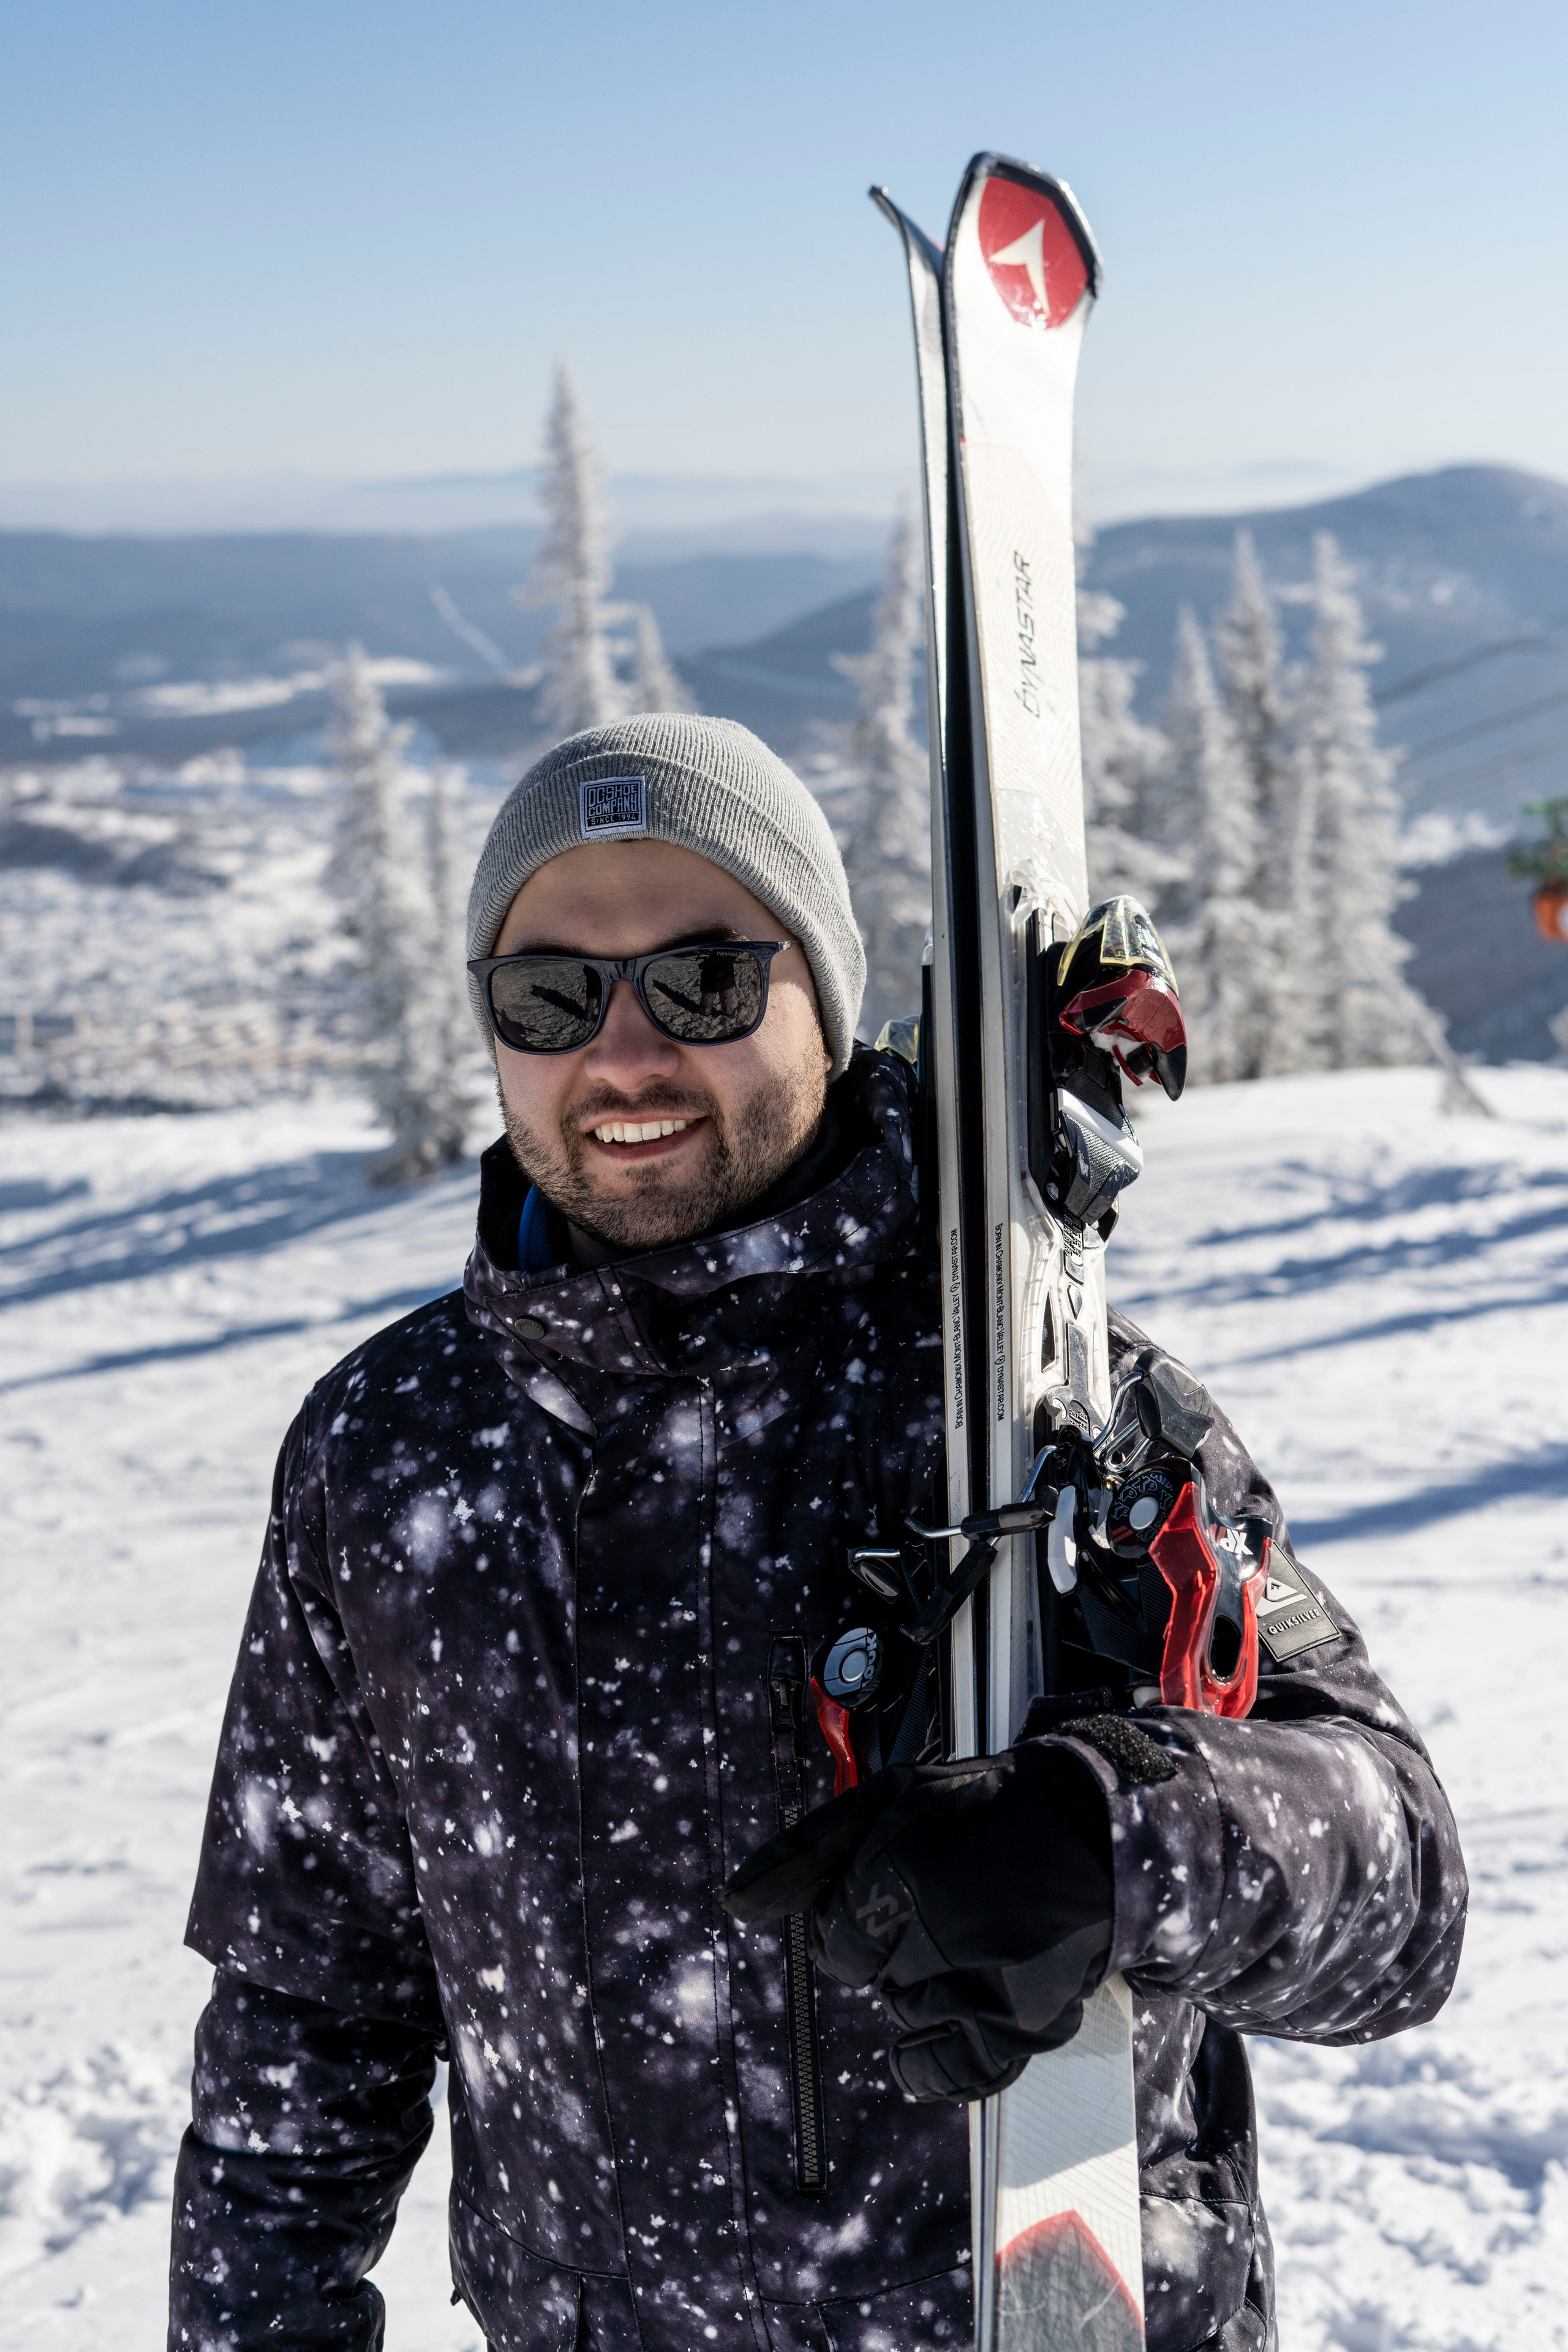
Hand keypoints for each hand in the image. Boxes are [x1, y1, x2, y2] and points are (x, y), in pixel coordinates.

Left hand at [724, 1744, 1112, 2102]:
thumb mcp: (886, 1802)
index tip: (891, 1894)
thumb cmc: (983, 1809)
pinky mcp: (1020, 2024)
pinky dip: (938, 2056)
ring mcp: (980, 1985)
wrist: (1093, 1829)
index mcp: (896, 1875)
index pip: (836, 1940)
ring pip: (908, 2015)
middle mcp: (934, 1934)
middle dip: (894, 1947)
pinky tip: (951, 2013)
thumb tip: (735, 1903)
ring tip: (969, 1938)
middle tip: (941, 1908)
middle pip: (873, 1978)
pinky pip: (951, 2072)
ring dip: (924, 1987)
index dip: (857, 1918)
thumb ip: (805, 1852)